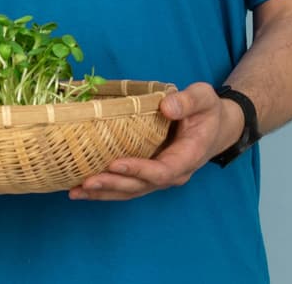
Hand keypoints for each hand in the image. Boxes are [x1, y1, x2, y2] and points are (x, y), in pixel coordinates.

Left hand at [71, 82, 240, 201]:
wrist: (215, 126)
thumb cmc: (207, 111)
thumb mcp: (203, 98)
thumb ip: (188, 101)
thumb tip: (166, 106)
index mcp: (188, 156)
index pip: (163, 170)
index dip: (139, 170)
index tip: (115, 163)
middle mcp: (173, 173)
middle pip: (142, 185)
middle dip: (114, 184)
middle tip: (87, 182)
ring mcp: (159, 176)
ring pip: (131, 190)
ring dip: (104, 192)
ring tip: (76, 192)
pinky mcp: (147, 173)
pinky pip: (126, 185)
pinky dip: (104, 189)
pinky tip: (81, 189)